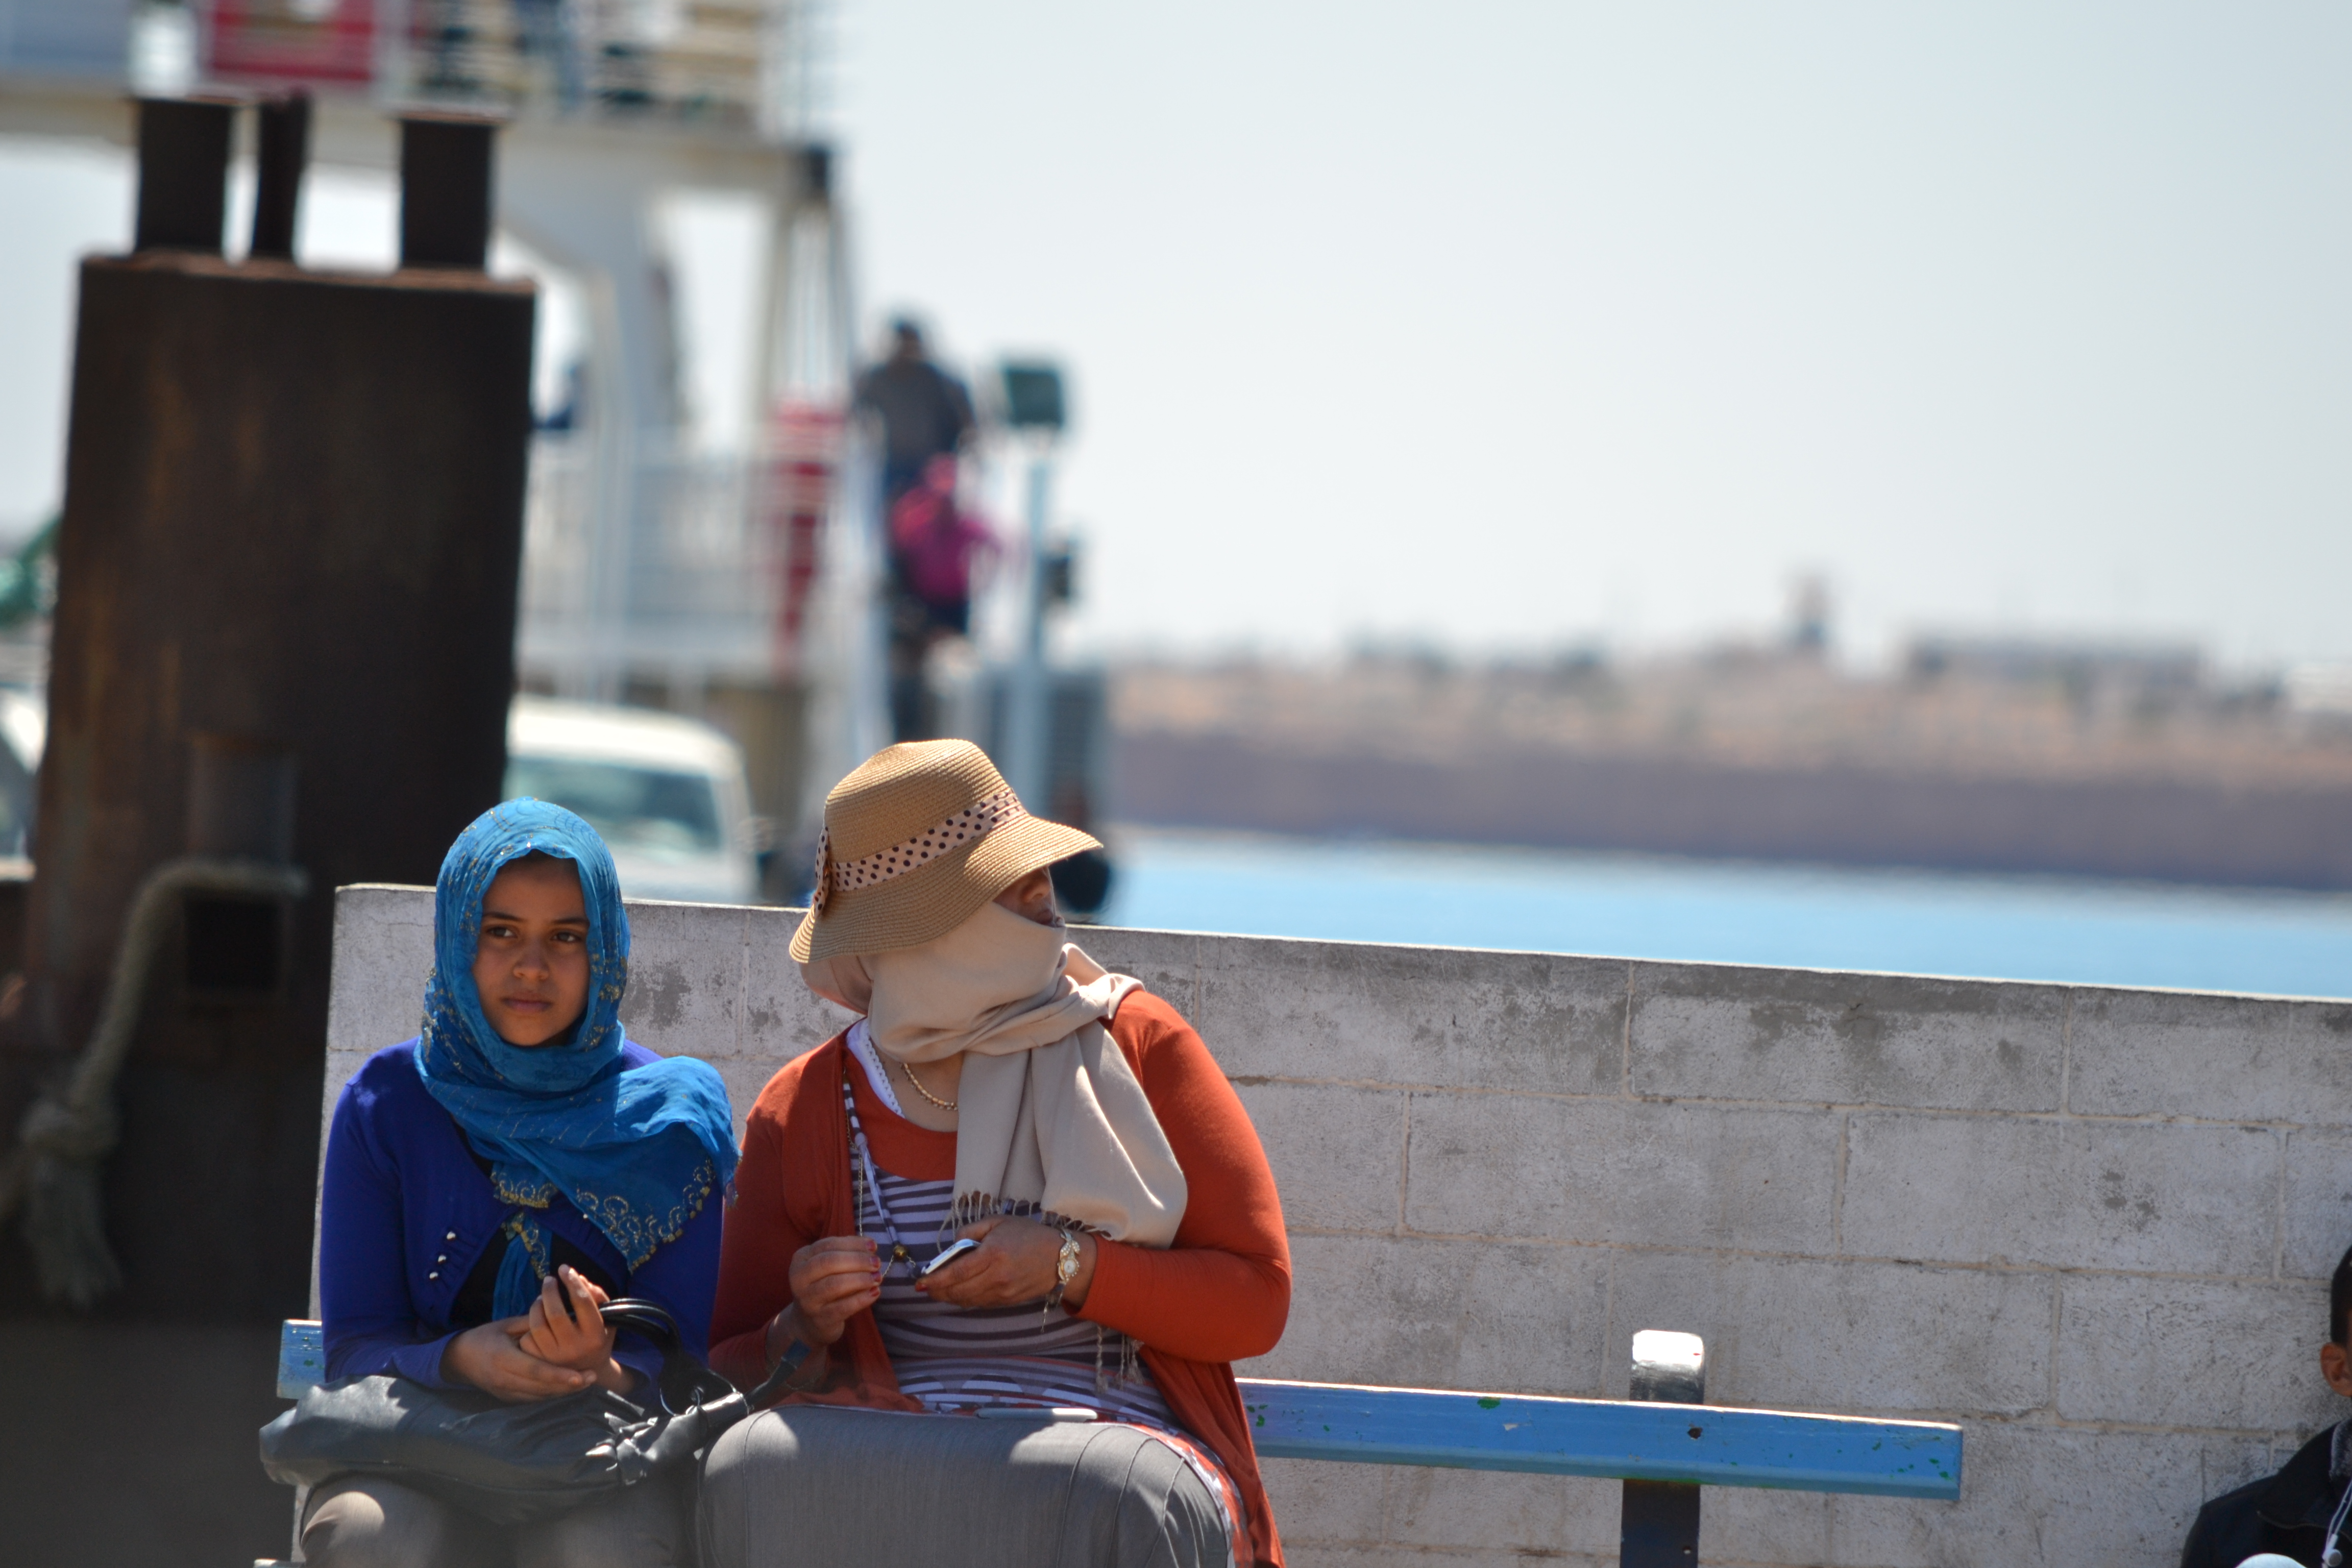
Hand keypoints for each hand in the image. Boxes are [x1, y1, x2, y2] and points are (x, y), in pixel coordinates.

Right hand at [443, 1317, 596, 1403]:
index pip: (535, 1370)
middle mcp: (504, 1379)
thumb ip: (531, 1322)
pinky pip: (533, 1398)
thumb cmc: (484, 1337)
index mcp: (503, 1358)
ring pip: (539, 1396)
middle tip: (592, 1377)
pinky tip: (568, 1386)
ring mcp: (505, 1392)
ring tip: (586, 1381)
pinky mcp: (507, 1398)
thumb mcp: (505, 1325)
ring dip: (563, 1391)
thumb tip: (559, 1313)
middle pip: (541, 1387)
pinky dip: (551, 1393)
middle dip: (568, 1385)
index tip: (580, 1375)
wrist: (459, 1359)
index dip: (558, 1375)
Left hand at [518, 1266, 626, 1391]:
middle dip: (550, 1290)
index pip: (582, 1302)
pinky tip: (537, 1319)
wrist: (589, 1372)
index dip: (572, 1282)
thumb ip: (597, 1297)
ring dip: (537, 1305)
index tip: (565, 1268)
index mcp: (595, 1335)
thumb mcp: (607, 1318)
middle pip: (555, 1313)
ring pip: (537, 1324)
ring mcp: (555, 1358)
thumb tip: (578, 1278)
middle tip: (549, 1279)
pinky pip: (528, 1338)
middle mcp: (575, 1347)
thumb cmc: (598, 1337)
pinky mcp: (540, 1363)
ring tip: (542, 1298)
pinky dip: (531, 1324)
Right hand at [783, 1234, 880, 1348]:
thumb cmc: (824, 1285)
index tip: (873, 1246)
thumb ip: (845, 1253)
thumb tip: (870, 1246)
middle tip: (876, 1262)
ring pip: (835, 1285)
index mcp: (801, 1259)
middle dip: (857, 1260)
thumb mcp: (828, 1266)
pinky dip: (861, 1299)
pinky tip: (875, 1292)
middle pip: (829, 1262)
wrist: (810, 1322)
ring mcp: (808, 1301)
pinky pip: (843, 1307)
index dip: (853, 1244)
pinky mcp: (820, 1319)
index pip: (828, 1245)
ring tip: (877, 1277)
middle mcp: (799, 1279)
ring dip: (860, 1279)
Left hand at [917, 1214, 1095, 1310]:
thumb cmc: (1029, 1235)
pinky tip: (958, 1292)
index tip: (920, 1281)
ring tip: (938, 1290)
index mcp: (993, 1254)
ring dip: (948, 1297)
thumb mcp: (999, 1222)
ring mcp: (1002, 1292)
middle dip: (937, 1291)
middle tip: (925, 1287)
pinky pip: (979, 1303)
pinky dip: (964, 1299)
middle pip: (957, 1291)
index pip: (956, 1273)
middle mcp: (997, 1277)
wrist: (1061, 1258)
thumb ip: (972, 1231)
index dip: (935, 1279)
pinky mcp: (1007, 1301)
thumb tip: (953, 1246)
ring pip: (966, 1300)